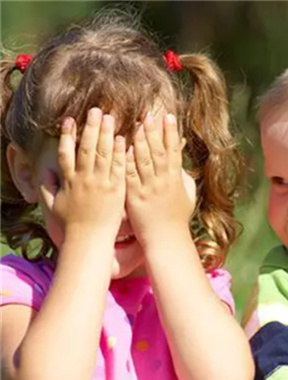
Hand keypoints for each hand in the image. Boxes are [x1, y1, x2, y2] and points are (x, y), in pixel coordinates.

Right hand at [45, 108, 125, 236]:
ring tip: (109, 117)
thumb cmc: (72, 224)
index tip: (69, 120)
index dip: (67, 136)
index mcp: (69, 181)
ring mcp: (101, 183)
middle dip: (91, 127)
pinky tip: (122, 139)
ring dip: (106, 134)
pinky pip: (118, 168)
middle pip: (87, 148)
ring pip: (103, 154)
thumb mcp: (54, 206)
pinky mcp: (116, 190)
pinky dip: (119, 152)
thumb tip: (42, 175)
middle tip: (95, 110)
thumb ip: (47, 188)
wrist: (89, 239)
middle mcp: (84, 179)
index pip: (66, 153)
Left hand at [125, 112, 194, 247]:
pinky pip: (129, 175)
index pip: (174, 151)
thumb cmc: (177, 218)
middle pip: (158, 151)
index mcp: (176, 179)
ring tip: (134, 124)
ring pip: (144, 160)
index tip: (168, 116)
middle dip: (153, 132)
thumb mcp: (187, 195)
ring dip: (139, 141)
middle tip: (148, 114)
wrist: (166, 239)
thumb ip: (184, 178)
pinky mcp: (135, 196)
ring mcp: (149, 188)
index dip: (171, 133)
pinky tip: (121, 148)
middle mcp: (163, 181)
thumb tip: (180, 163)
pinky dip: (126, 160)